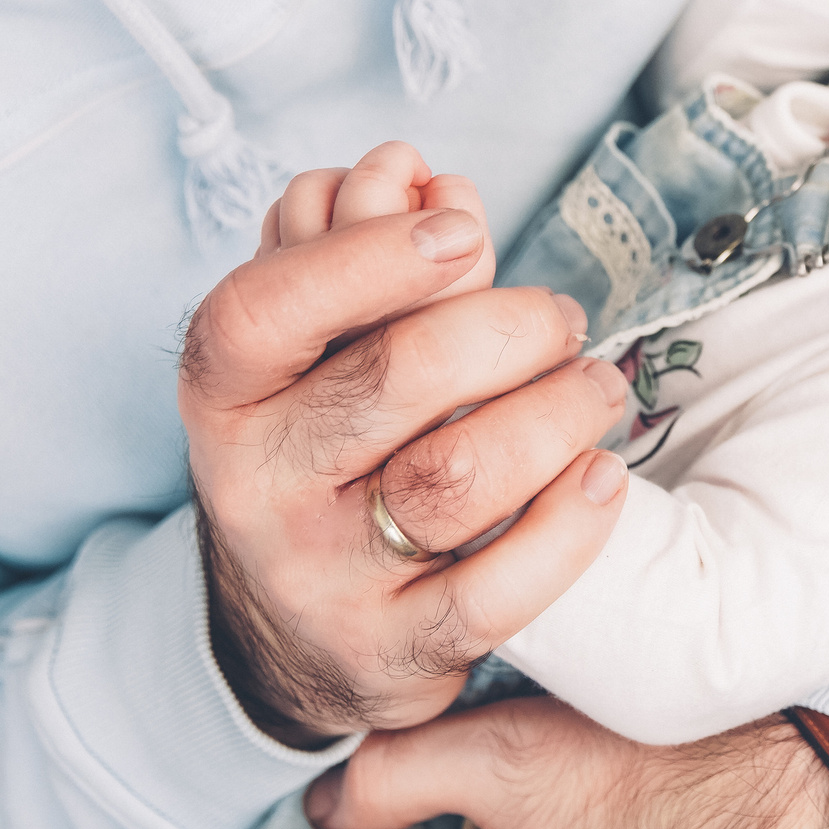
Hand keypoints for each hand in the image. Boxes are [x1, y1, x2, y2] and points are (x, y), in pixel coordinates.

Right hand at [184, 148, 635, 745]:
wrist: (292, 636)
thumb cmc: (328, 450)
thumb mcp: (315, 350)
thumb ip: (358, 252)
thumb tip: (420, 175)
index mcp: (226, 394)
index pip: (264, 310)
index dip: (368, 258)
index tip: (463, 229)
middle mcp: (256, 487)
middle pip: (394, 378)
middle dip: (507, 327)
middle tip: (561, 318)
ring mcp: (322, 577)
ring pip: (458, 477)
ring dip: (555, 413)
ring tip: (594, 386)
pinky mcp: (392, 652)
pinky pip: (498, 592)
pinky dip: (569, 526)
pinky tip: (602, 476)